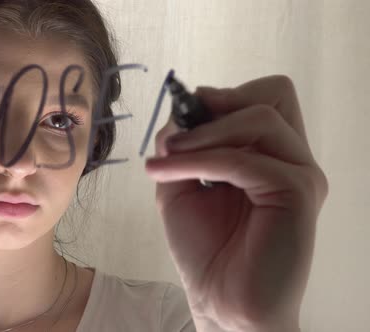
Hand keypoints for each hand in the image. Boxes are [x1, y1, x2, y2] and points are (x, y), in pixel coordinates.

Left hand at [144, 75, 327, 331]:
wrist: (221, 301)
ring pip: (259, 118)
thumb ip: (182, 144)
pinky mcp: (298, 194)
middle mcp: (292, 158)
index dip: (226, 96)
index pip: (267, 95)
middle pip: (275, 93)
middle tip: (181, 133)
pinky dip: (198, 159)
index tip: (187, 115)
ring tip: (166, 156)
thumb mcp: (182, 181)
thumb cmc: (206, 248)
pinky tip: (166, 172)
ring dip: (202, 133)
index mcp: (271, 153)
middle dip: (220, 104)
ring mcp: (300, 174)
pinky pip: (244, 159)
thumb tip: (179, 112)